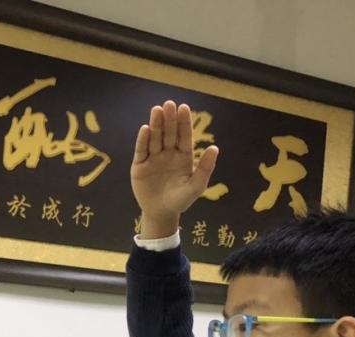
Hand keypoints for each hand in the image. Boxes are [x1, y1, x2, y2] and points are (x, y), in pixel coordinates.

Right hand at [131, 100, 218, 237]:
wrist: (161, 213)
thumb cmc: (180, 200)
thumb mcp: (196, 187)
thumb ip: (205, 169)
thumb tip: (215, 148)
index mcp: (183, 156)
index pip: (184, 136)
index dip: (184, 122)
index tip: (184, 108)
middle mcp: (168, 153)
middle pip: (169, 133)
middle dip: (169, 119)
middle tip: (168, 104)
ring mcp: (153, 158)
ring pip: (155, 138)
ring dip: (156, 124)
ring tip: (156, 110)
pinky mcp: (139, 165)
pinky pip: (141, 150)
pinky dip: (143, 140)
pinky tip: (145, 129)